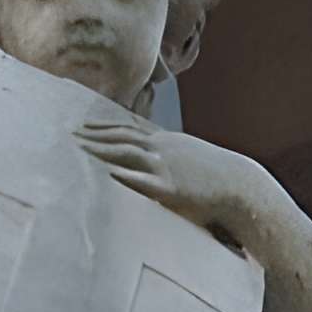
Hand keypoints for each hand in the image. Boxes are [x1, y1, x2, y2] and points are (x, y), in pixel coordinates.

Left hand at [74, 117, 252, 231]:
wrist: (240, 186)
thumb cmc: (216, 180)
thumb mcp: (190, 163)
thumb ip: (170, 162)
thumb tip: (156, 168)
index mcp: (167, 142)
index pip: (129, 128)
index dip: (105, 125)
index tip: (85, 123)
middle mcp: (163, 148)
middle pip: (121, 136)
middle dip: (95, 134)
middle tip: (71, 133)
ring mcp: (165, 166)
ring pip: (126, 152)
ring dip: (100, 149)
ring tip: (78, 148)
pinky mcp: (169, 188)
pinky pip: (141, 180)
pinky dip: (123, 174)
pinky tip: (105, 172)